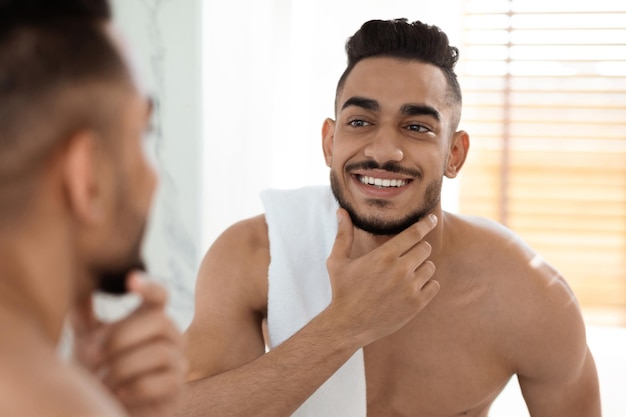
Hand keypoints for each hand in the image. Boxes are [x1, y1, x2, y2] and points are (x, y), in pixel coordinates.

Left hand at [72, 273, 187, 416]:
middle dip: (122, 336)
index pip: (159, 296)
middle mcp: (171, 336)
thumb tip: (79, 287)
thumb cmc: (100, 372)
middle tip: (92, 355)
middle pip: (160, 320)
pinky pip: (163, 381)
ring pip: (159, 352)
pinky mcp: (178, 389)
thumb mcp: (88, 343)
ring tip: (101, 380)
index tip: (130, 279)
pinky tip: (116, 393)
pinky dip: (134, 387)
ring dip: (123, 366)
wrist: (107, 408)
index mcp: (150, 319)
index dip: (150, 286)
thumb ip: (85, 317)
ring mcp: (178, 362)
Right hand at [325, 209, 439, 344]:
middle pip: (426, 248)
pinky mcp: (417, 304)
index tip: (431, 219)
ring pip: (430, 267)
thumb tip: (341, 210)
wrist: (348, 325)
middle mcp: (400, 270)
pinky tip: (412, 287)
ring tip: (406, 275)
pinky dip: (426, 284)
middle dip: (418, 249)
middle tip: (406, 256)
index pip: (414, 233)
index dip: (425, 224)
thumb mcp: (337, 261)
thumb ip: (343, 234)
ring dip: (421, 267)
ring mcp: (410, 288)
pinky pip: (434, 285)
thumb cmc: (342, 291)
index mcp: (384, 256)